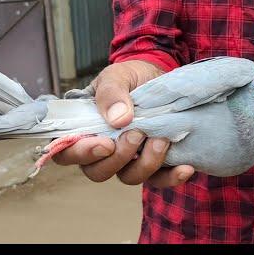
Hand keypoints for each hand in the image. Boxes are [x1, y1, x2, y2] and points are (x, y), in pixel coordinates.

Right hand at [52, 59, 194, 187]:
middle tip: (136, 134)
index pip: (68, 153)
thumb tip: (119, 120)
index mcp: (84, 129)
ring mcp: (130, 158)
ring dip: (146, 163)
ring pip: (130, 176)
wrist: (160, 74)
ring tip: (161, 140)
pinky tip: (185, 167)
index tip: (105, 144)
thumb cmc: (131, 75)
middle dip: (118, 158)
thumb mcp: (117, 75)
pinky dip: (172, 177)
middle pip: (99, 171)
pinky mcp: (155, 161)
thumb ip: (111, 93)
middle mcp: (104, 149)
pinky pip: (160, 179)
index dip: (82, 154)